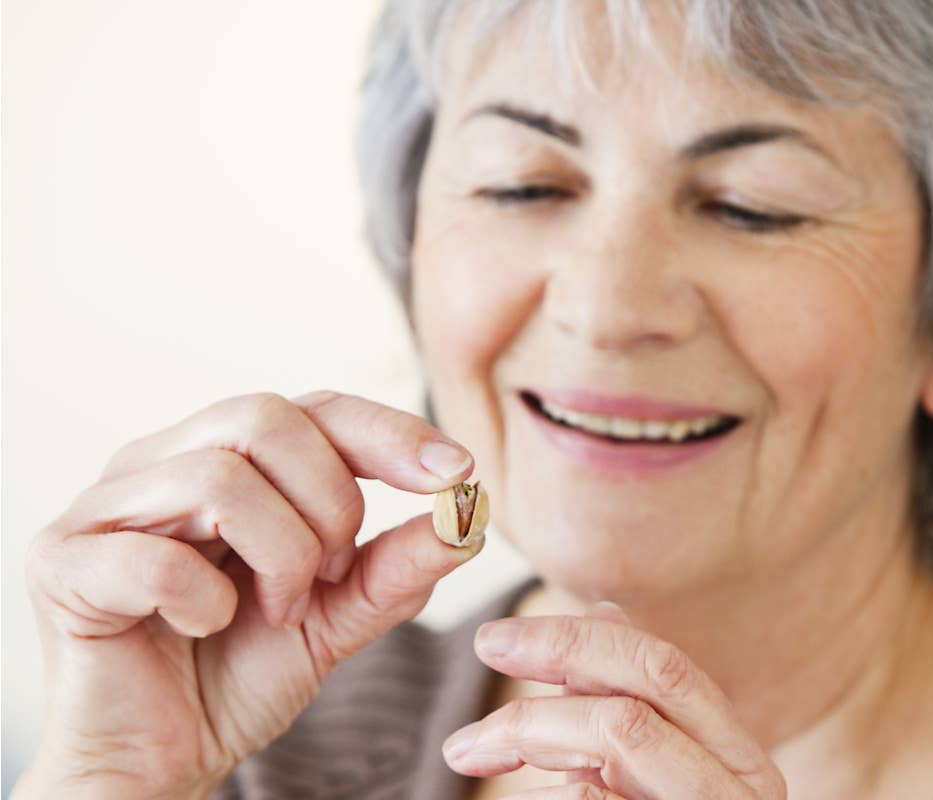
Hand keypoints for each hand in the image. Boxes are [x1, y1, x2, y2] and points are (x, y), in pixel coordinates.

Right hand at [18, 391, 481, 798]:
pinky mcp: (60, 564)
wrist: (159, 762)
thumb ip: (395, 567)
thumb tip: (466, 514)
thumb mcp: (337, 618)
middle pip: (265, 417)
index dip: (389, 432)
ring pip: (218, 478)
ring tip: (276, 612)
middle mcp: (161, 462)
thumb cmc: (238, 675)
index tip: (456, 471)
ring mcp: (103, 506)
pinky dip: (204, 601)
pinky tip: (204, 628)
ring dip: (276, 557)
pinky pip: (152, 556)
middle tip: (330, 574)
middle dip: (328, 501)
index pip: (314, 408)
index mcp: (225, 457)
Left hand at [442, 603, 786, 799]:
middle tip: (484, 645)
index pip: (661, 662)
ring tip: (467, 746)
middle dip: (559, 646)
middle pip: (652, 675)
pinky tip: (538, 793)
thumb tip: (605, 610)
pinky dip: (565, 788)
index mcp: (731, 755)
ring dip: (531, 721)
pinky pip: (600, 798)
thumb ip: (631, 707)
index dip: (576, 634)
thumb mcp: (646, 776)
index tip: (498, 639)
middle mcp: (743, 783)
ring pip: (624, 728)